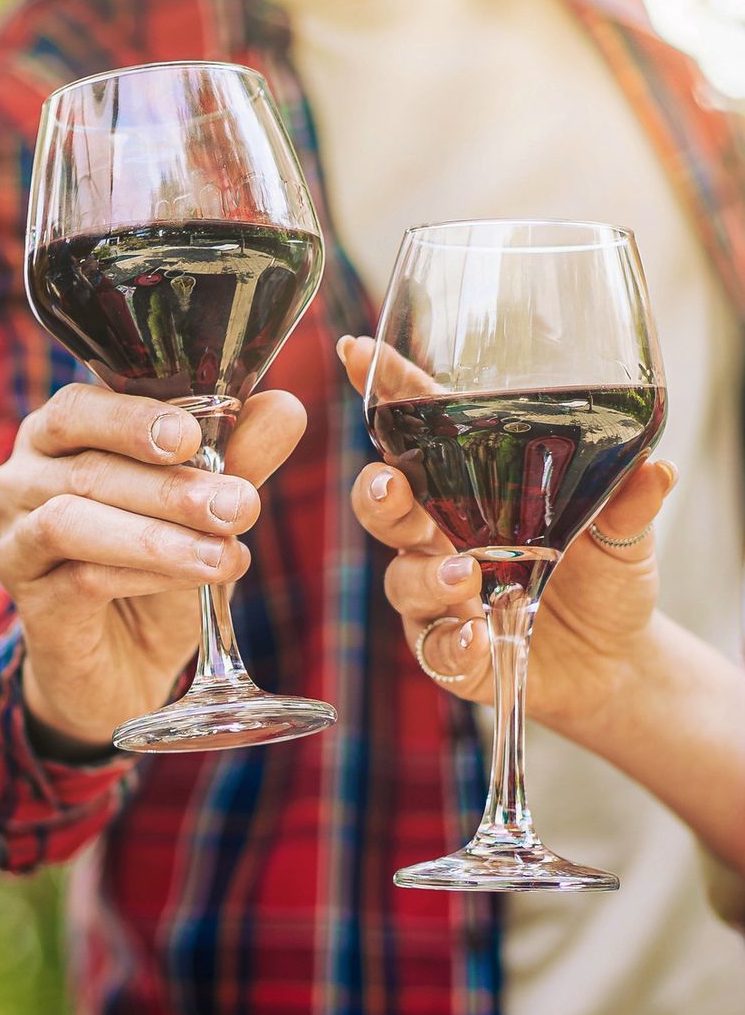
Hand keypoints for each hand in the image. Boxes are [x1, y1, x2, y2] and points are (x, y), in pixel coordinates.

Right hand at [0, 382, 306, 751]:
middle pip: (87, 468)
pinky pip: (80, 578)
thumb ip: (237, 458)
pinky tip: (193, 581)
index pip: (79, 408)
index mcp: (57, 438)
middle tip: (240, 505)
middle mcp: (20, 480)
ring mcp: (15, 538)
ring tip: (225, 554)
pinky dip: (143, 575)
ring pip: (71, 520)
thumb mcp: (205, 512)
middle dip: (170, 487)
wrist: (127, 662)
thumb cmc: (158, 568)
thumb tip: (283, 408)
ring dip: (156, 536)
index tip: (192, 435)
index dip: (132, 417)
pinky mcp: (27, 598)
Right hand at [338, 335, 676, 740]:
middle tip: (389, 484)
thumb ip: (628, 502)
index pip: (418, 430)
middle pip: (382, 503)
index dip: (387, 390)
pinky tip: (476, 637)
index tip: (357, 352)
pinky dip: (451, 643)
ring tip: (468, 576)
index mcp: (470, 490)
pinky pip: (431, 646)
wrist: (616, 662)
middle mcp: (441, 537)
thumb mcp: (625, 534)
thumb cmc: (605, 580)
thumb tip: (657, 470)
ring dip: (426, 574)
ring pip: (401, 576)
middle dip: (376, 491)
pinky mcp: (449, 651)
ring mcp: (439, 594)